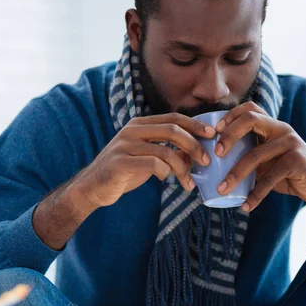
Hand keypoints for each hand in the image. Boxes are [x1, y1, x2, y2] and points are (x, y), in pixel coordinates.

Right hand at [73, 113, 216, 208]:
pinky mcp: (120, 163)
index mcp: (139, 125)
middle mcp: (131, 131)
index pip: (173, 118)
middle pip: (172, 130)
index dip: (195, 124)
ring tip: (187, 182)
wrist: (93, 187)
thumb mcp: (146, 156)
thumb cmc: (124, 172)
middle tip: (206, 161)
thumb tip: (195, 152)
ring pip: (165, 151)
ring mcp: (124, 146)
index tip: (212, 135)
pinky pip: (153, 165)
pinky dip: (165, 173)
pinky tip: (163, 180)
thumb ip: (166, 150)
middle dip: (194, 146)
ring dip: (182, 168)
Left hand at [214, 101, 305, 211]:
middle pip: (250, 120)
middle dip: (229, 135)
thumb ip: (247, 154)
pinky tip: (246, 206)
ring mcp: (291, 143)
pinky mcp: (298, 161)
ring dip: (235, 175)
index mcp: (272, 125)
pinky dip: (255, 194)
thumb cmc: (286, 171)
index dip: (230, 116)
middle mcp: (281, 129)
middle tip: (215, 155)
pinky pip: (270, 177)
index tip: (213, 132)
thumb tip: (211, 164)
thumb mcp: (265, 159)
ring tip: (222, 190)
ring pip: (255, 154)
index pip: (249, 108)